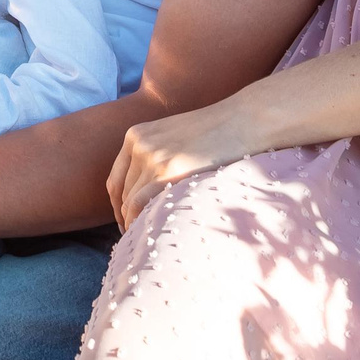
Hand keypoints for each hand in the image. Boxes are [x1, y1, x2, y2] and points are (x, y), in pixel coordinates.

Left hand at [108, 101, 256, 228]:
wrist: (244, 119)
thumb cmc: (216, 133)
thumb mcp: (174, 138)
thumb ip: (156, 158)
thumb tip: (147, 195)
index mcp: (136, 135)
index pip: (115, 181)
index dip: (118, 207)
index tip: (127, 223)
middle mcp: (138, 145)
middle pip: (122, 194)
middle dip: (127, 219)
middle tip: (138, 239)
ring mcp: (152, 158)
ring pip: (130, 202)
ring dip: (134, 224)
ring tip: (149, 240)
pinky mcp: (169, 171)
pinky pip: (141, 204)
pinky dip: (140, 222)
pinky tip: (153, 233)